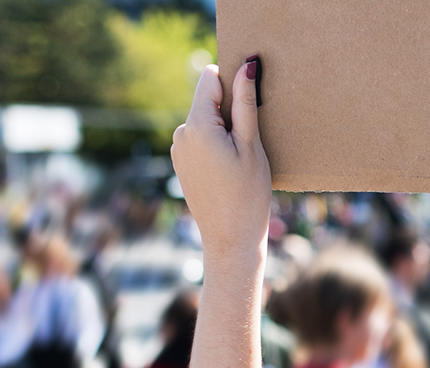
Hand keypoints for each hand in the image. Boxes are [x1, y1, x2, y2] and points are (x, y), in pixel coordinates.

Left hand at [171, 60, 271, 259]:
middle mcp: (181, 133)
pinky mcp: (181, 163)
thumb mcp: (251, 145)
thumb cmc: (248, 194)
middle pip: (207, 101)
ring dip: (223, 130)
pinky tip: (228, 171)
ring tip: (239, 161)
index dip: (232, 84)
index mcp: (197, 126)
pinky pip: (199, 140)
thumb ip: (246, 103)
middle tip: (248, 143)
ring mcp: (178, 149)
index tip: (249, 106)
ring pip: (204, 122)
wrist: (230, 239)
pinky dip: (215, 146)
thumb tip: (246, 65)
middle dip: (229, 112)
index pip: (210, 79)